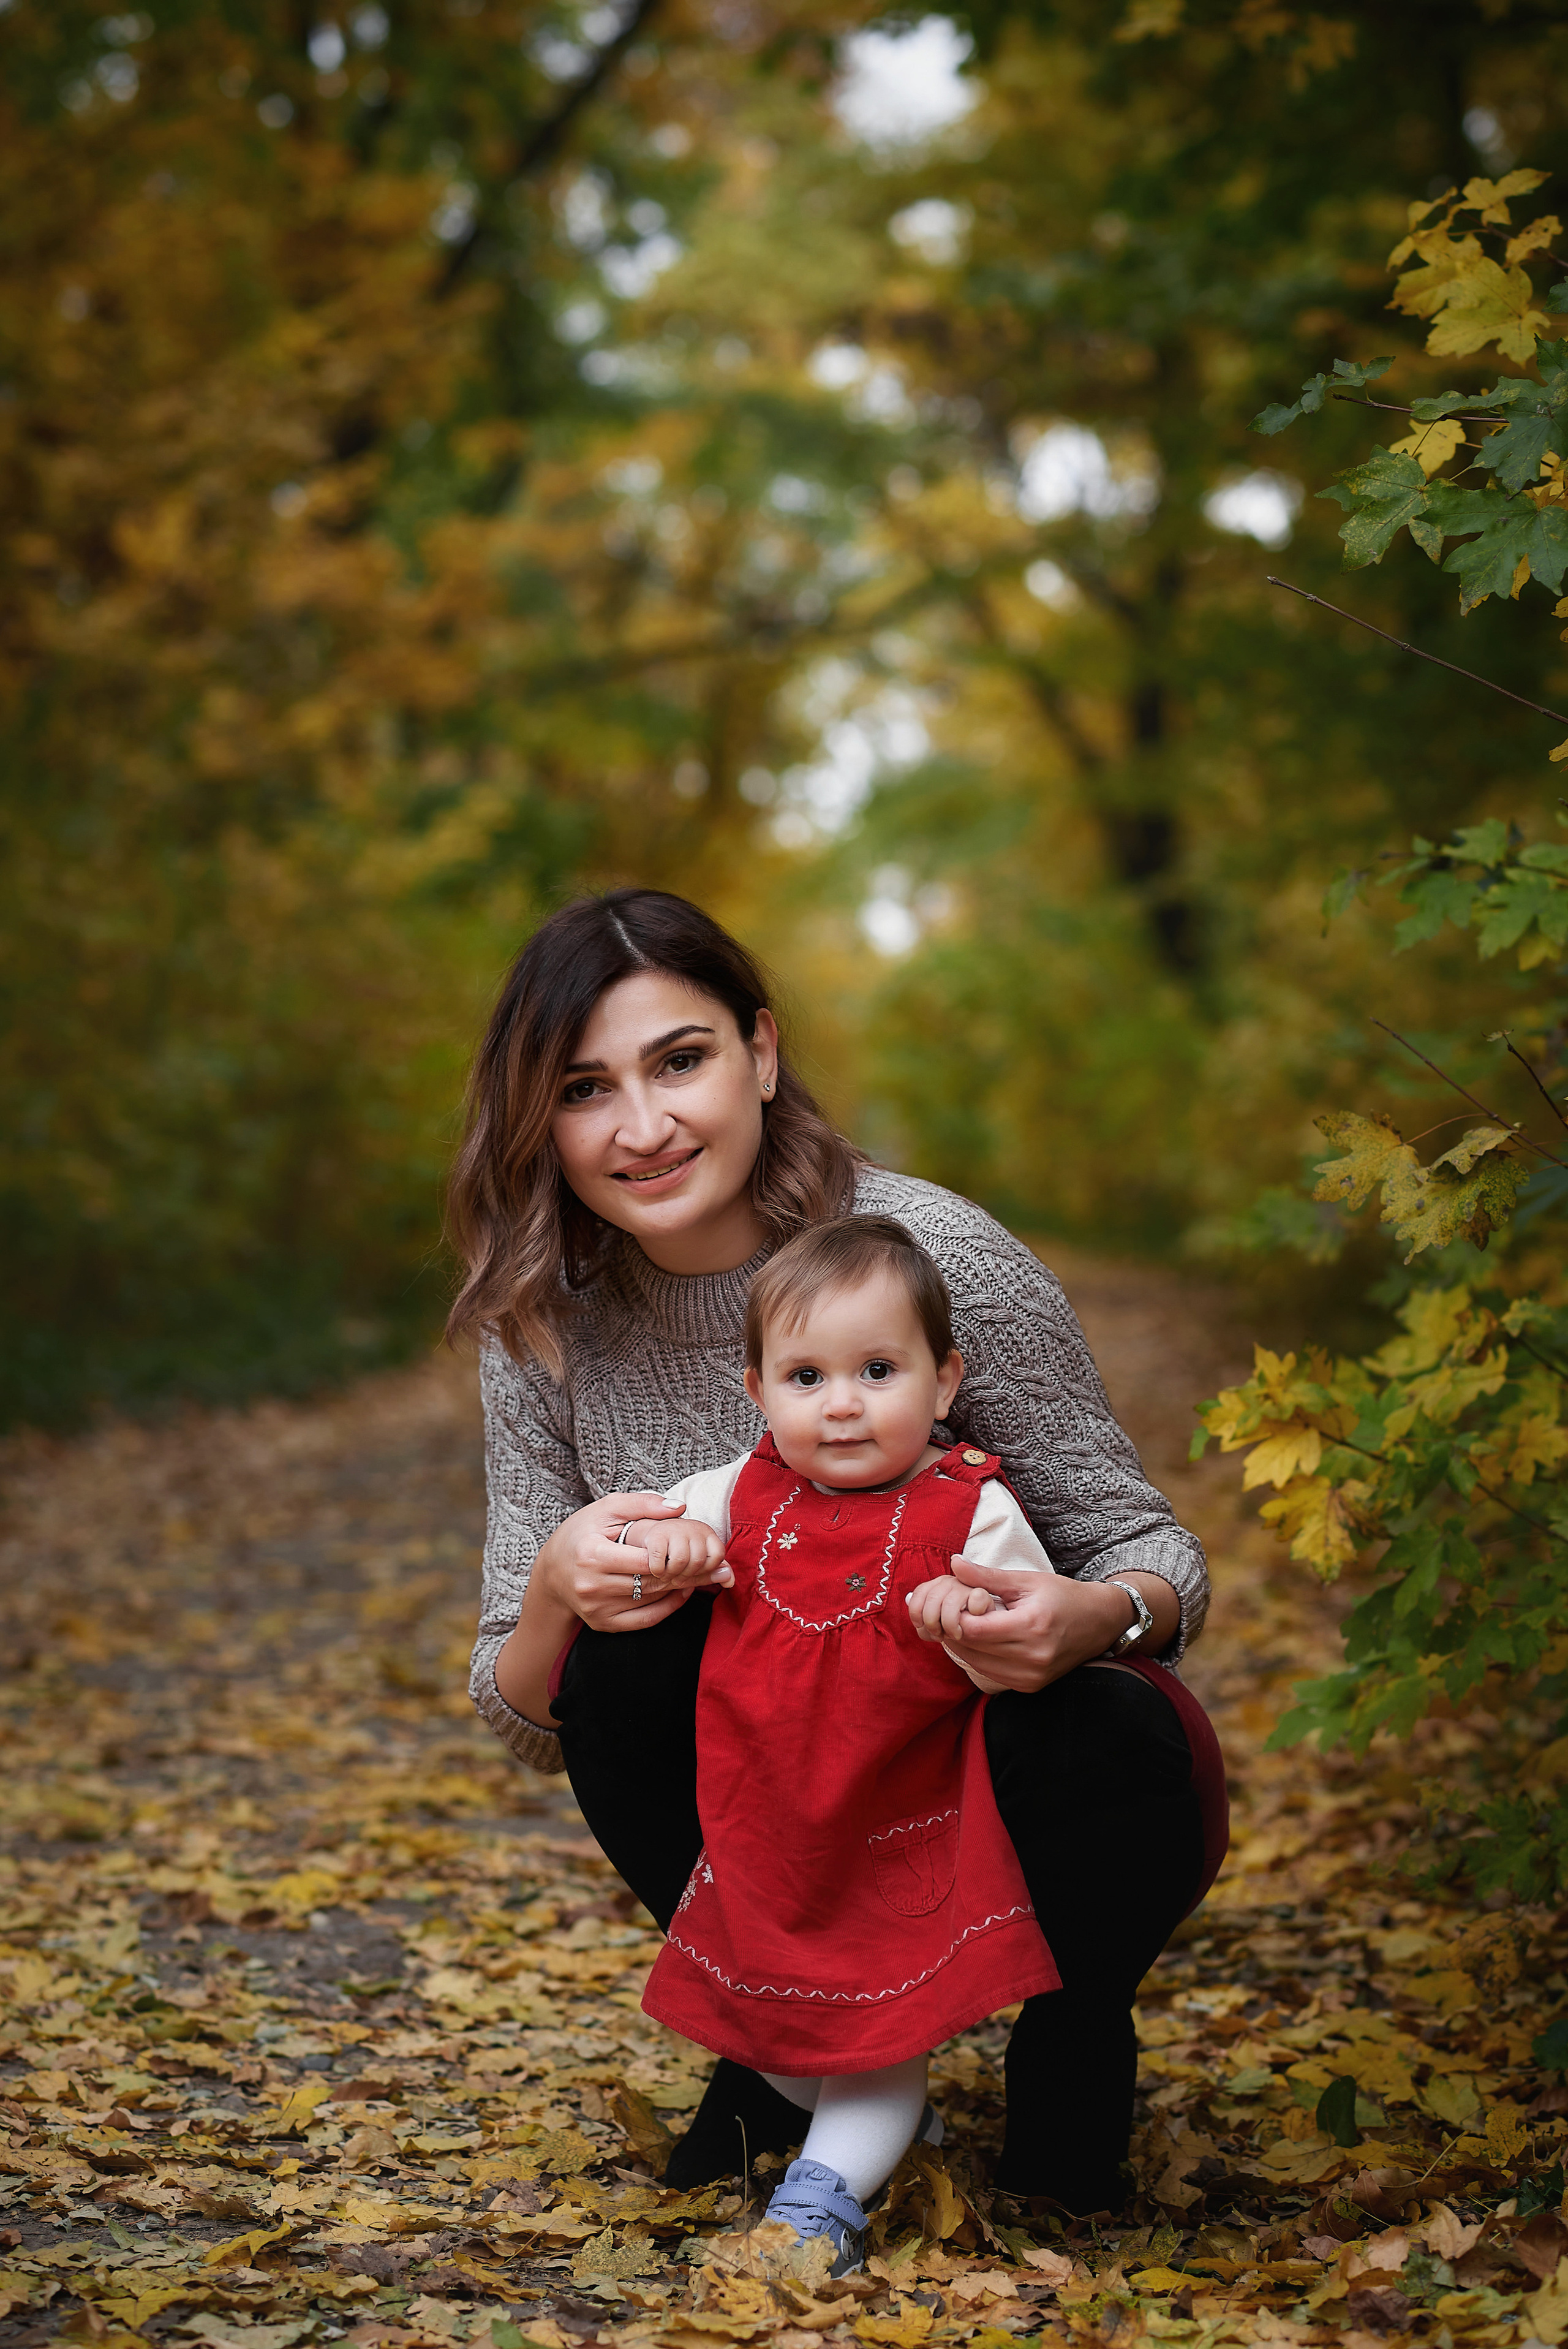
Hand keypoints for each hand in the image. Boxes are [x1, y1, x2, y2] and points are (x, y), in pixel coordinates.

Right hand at [534, 1493, 713, 1633]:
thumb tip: (680, 1508)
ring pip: (651, 1600)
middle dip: (686, 1574)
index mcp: (592, 1555)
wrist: (552, 1572)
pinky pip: (644, 1620)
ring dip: (680, 1589)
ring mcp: (596, 1609)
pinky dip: (667, 1608)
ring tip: (703, 1575)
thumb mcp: (606, 1509)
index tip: (698, 1547)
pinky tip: (682, 1592)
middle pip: (652, 1582)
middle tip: (715, 1566)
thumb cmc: (582, 1533)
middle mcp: (592, 1586)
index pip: (647, 1560)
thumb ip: (643, 1504)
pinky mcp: (602, 1624)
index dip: (675, 1555)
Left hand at [909, 1557, 1177, 1693]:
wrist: (1099, 1622)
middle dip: (956, 1629)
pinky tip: (981, 1639)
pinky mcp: (1030, 1686)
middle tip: (954, 1611)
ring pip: (976, 1664)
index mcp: (1031, 1626)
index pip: (974, 1629)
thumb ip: (986, 1576)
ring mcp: (1032, 1677)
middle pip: (971, 1648)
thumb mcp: (1026, 1580)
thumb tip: (953, 1564)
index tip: (956, 1600)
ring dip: (964, 1645)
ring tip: (968, 1623)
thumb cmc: (1062, 1596)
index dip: (956, 1615)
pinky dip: (979, 1657)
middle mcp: (1032, 1657)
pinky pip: (990, 1674)